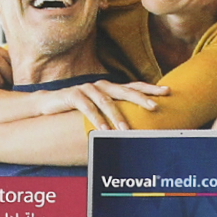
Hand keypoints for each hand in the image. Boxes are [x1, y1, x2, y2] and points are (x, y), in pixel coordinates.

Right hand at [39, 79, 169, 129]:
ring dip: (116, 117)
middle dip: (140, 98)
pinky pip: (87, 107)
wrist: (48, 104)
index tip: (168, 91)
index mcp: (109, 88)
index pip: (133, 86)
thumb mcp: (99, 109)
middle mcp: (100, 85)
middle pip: (124, 89)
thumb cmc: (77, 109)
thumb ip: (115, 112)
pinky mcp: (72, 94)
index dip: (150, 88)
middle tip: (155, 107)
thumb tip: (138, 126)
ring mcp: (86, 88)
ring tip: (126, 130)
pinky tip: (103, 130)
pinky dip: (96, 119)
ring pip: (105, 101)